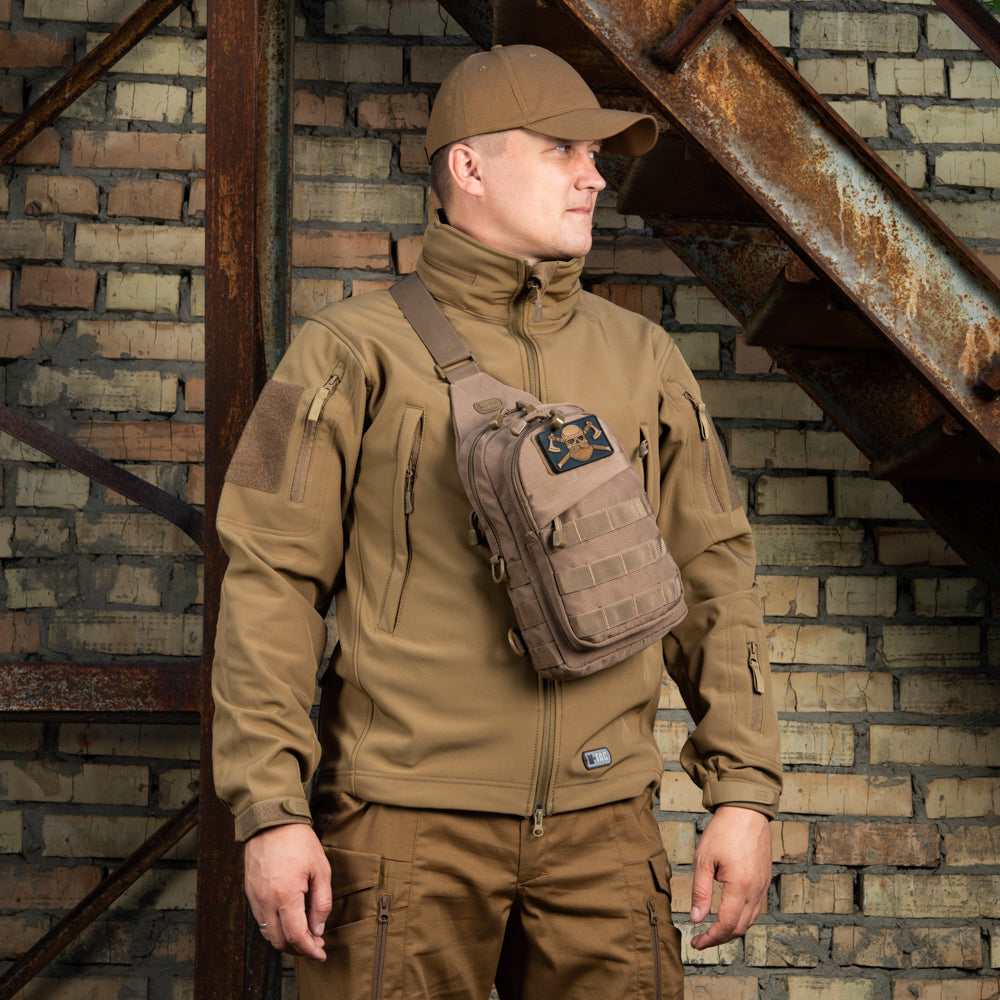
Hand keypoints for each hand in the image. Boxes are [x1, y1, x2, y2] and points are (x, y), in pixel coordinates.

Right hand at [244, 823, 331, 959]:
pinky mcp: (250, 893)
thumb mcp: (321, 869)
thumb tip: (318, 928)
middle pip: (280, 941)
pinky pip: (261, 920)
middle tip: (315, 945)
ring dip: (286, 940)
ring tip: (304, 934)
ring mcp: (255, 898)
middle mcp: (266, 901)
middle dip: (299, 949)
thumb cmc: (298, 841)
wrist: (271, 821)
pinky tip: (289, 920)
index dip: (310, 950)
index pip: (296, 936)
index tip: (321, 953)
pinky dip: (275, 928)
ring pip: (269, 934)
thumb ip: (321, 902)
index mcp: (286, 895)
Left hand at [689, 805, 770, 949]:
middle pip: (740, 928)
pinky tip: (728, 914)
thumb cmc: (723, 831)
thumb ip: (700, 891)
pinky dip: (742, 918)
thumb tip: (696, 918)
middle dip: (720, 938)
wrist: (746, 811)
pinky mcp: (764, 880)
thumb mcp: (704, 859)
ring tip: (712, 930)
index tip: (696, 943)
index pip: (726, 925)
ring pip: (750, 921)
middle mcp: (755, 890)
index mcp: (740, 887)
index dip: (710, 938)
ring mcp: (762, 886)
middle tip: (701, 940)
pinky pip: (755, 909)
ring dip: (731, 930)